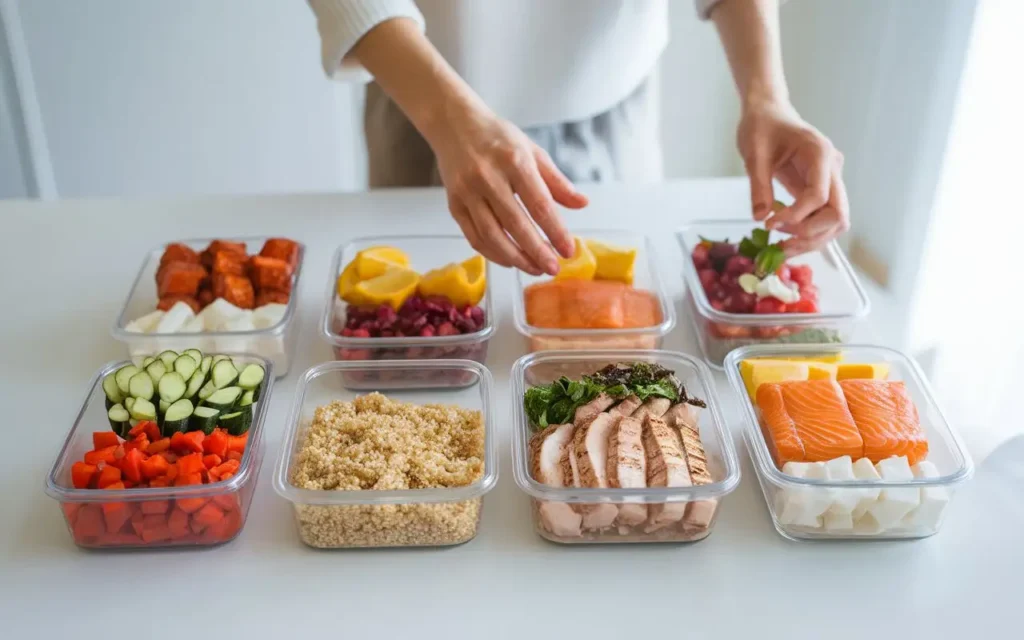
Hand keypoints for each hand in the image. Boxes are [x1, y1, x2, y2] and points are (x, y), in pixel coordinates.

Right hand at [428, 106, 588, 275]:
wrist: (454, 125)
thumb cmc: (497, 138)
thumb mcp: (532, 151)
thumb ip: (557, 181)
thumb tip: (582, 204)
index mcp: (514, 160)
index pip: (539, 203)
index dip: (555, 230)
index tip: (568, 250)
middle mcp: (488, 177)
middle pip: (515, 223)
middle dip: (536, 251)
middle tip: (553, 268)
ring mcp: (467, 192)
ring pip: (492, 235)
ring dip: (515, 258)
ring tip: (534, 268)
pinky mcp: (454, 204)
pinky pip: (474, 236)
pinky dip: (493, 253)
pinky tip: (510, 260)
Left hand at [738, 99, 849, 255]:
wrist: (767, 113)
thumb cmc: (761, 127)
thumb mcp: (754, 154)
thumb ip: (759, 185)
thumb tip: (760, 217)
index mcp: (820, 154)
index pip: (819, 196)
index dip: (797, 216)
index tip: (771, 224)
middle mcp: (832, 168)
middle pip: (838, 214)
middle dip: (811, 234)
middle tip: (781, 246)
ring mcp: (830, 179)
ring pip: (835, 221)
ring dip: (812, 239)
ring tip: (782, 248)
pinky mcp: (822, 188)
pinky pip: (823, 217)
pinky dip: (808, 231)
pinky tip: (786, 236)